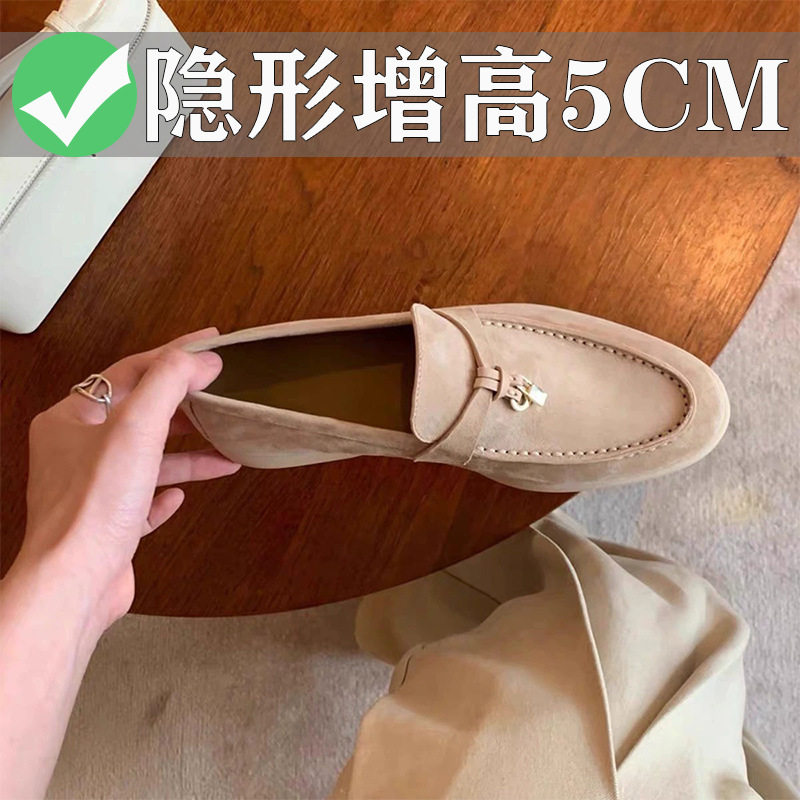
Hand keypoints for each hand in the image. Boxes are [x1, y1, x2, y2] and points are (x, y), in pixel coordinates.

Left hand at [15, 329, 240, 630]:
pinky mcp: (108, 524)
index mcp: (71, 420)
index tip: (209, 343)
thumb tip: (202, 359)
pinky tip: (180, 496)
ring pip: (147, 460)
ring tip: (224, 450)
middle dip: (184, 407)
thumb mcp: (137, 427)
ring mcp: (91, 490)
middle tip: (218, 394)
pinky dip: (165, 493)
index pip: (130, 370)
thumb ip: (170, 383)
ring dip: (186, 455)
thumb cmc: (93, 507)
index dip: (174, 353)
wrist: (76, 581)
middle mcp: (75, 452)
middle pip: (140, 415)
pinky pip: (142, 500)